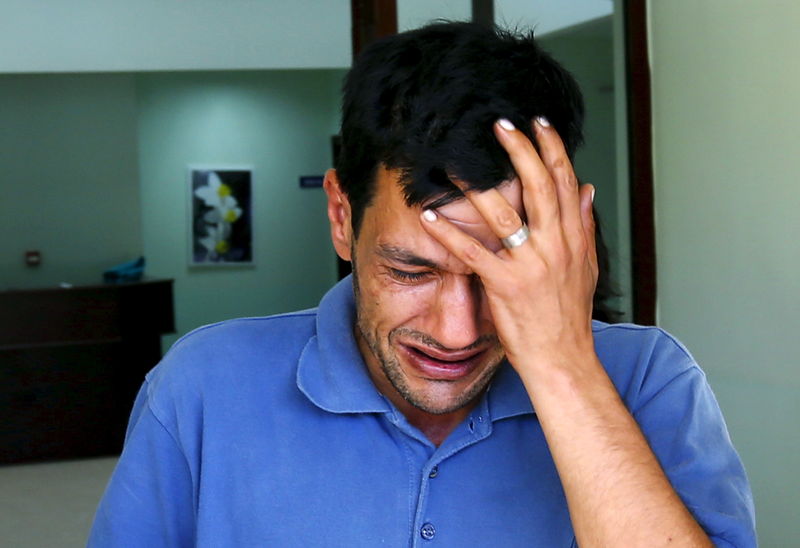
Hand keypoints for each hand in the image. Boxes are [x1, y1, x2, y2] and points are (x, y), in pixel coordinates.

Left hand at [420, 117, 597, 379]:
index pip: (565, 182)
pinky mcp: (506, 286)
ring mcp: (531, 265)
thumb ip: (585, 226)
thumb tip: (588, 190)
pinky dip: (449, 234)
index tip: (539, 124)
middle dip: (520, 150)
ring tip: (458, 160)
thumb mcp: (586, 267)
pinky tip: (430, 217)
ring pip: (505, 214)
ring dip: (479, 184)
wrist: (563, 359)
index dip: (552, 149)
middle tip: (501, 124)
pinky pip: (473, 253)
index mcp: (572, 238)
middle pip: (539, 186)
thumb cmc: (569, 316)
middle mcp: (555, 245)